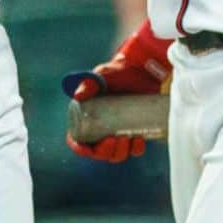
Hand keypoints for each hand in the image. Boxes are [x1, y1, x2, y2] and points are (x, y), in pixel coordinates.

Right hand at [65, 23, 171, 162]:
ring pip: (116, 153)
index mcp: (87, 117)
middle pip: (98, 151)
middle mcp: (101, 127)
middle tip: (114, 141)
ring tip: (128, 140)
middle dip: (105, 152)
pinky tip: (139, 140)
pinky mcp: (135, 130)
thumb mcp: (103, 75)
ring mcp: (119, 130)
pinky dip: (136, 149)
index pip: (77, 140)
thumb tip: (77, 96)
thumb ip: (89, 82)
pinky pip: (134, 149)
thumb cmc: (120, 71)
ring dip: (120, 153)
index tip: (89, 149)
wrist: (145, 69)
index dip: (81, 149)